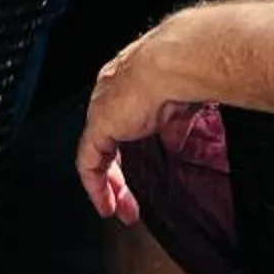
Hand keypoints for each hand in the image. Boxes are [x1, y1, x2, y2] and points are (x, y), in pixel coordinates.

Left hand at [76, 33, 188, 223]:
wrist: (174, 64)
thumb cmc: (184, 76)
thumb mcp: (179, 111)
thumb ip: (172, 129)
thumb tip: (174, 145)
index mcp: (128, 85)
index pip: (119, 123)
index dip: (125, 153)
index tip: (134, 174)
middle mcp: (109, 94)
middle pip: (104, 143)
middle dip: (116, 177)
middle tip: (127, 203)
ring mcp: (101, 108)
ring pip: (95, 154)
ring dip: (107, 186)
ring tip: (117, 210)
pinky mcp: (98, 124)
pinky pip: (88, 163)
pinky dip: (96, 186)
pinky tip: (106, 204)